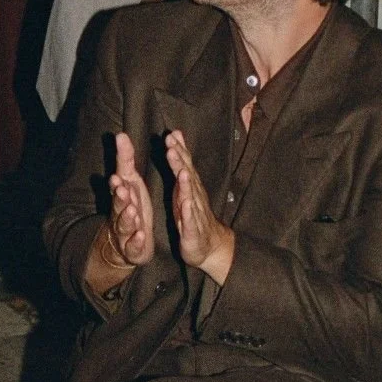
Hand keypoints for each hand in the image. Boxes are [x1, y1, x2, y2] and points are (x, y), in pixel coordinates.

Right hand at [105, 131, 154, 265]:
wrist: (123, 243)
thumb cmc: (130, 205)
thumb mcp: (129, 182)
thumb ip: (125, 160)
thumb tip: (121, 134)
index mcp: (122, 196)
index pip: (118, 186)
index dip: (117, 182)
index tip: (117, 176)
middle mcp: (120, 212)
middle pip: (118, 205)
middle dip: (120, 198)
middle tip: (122, 190)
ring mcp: (125, 231)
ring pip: (124, 224)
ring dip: (127, 217)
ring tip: (132, 211)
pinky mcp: (133, 247)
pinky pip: (134, 245)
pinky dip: (137, 241)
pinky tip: (141, 236)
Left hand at [165, 129, 234, 281]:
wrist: (210, 247)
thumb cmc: (193, 214)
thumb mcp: (185, 187)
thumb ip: (182, 162)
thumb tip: (176, 135)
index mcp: (190, 188)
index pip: (185, 166)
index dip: (179, 151)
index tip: (171, 135)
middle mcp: (194, 198)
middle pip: (187, 178)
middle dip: (180, 162)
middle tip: (172, 147)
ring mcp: (194, 214)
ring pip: (190, 198)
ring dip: (186, 185)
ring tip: (182, 172)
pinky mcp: (192, 232)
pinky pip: (190, 221)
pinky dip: (188, 212)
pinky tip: (185, 204)